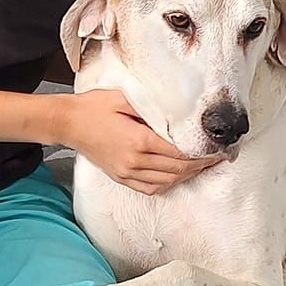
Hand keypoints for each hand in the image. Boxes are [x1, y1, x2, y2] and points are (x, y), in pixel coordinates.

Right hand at [59, 88, 220, 195]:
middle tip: (217, 158)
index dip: (202, 154)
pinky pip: (150, 188)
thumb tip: (180, 113)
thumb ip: (153, 107)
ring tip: (202, 165)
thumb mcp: (126, 98)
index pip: (180, 153)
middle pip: (177, 169)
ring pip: (167, 181)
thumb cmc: (94, 106)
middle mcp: (134, 161)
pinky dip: (168, 183)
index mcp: (139, 141)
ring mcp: (127, 172)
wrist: (68, 122)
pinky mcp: (121, 177)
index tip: (218, 149)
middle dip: (201, 165)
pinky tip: (178, 174)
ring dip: (187, 175)